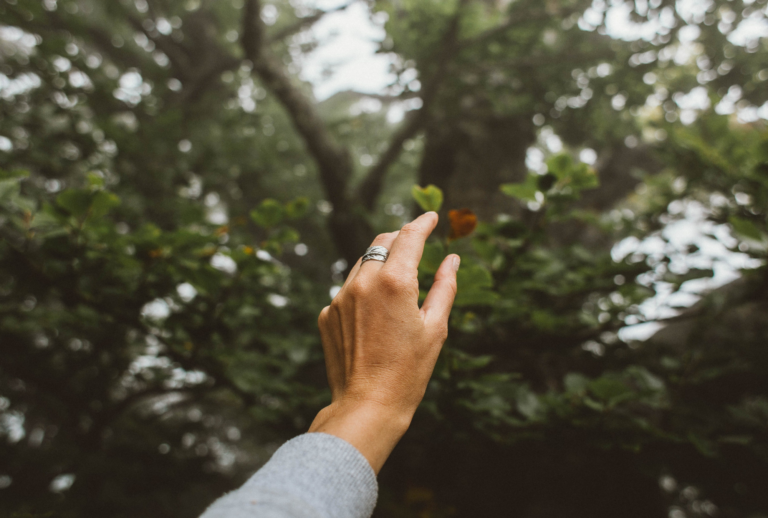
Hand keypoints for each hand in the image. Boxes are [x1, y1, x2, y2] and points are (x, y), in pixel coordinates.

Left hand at [308, 212, 459, 472]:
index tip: (432, 217)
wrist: (366, 405)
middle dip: (401, 236)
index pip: (409, 237)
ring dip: (381, 262)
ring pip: (362, 263)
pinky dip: (363, 288)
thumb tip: (452, 259)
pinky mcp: (327, 313)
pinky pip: (347, 289)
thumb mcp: (436, 328)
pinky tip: (376, 312)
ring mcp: (339, 297)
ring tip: (398, 280)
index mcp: (394, 282)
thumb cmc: (408, 371)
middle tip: (417, 240)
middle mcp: (362, 282)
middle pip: (381, 241)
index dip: (423, 223)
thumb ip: (444, 287)